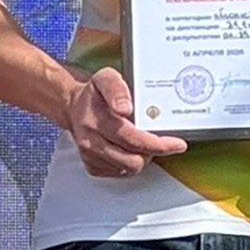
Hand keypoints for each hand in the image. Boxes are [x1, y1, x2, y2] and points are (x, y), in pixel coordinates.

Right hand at [65, 68, 186, 176]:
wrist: (72, 106)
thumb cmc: (93, 93)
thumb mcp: (106, 78)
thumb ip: (117, 89)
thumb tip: (125, 108)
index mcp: (98, 120)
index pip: (133, 139)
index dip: (159, 145)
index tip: (177, 144)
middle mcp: (92, 141)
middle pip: (133, 160)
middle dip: (152, 152)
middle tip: (159, 141)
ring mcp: (91, 156)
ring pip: (128, 169)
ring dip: (141, 158)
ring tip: (143, 143)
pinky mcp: (92, 166)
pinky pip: (119, 172)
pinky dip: (129, 163)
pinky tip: (129, 149)